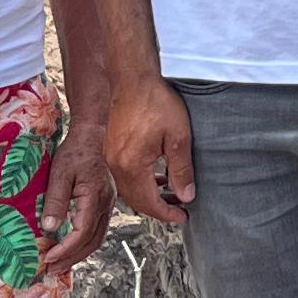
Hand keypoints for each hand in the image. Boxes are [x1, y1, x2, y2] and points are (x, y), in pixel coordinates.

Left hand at [39, 117, 116, 272]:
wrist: (92, 137)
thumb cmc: (74, 153)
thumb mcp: (59, 174)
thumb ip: (55, 201)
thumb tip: (48, 229)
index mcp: (95, 197)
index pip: (82, 232)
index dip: (65, 249)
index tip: (47, 258)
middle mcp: (106, 204)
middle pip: (92, 241)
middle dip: (71, 259)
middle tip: (51, 271)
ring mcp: (108, 204)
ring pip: (97, 238)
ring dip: (78, 254)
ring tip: (59, 265)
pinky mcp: (105, 203)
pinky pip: (97, 230)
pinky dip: (83, 244)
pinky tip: (71, 248)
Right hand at [104, 78, 194, 222]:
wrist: (133, 79)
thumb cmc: (157, 103)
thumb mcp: (179, 137)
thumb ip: (182, 170)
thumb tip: (186, 196)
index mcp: (131, 165)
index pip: (149, 202)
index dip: (167, 213)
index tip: (184, 217)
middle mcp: (115, 165)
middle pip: (135, 200)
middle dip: (157, 208)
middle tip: (179, 210)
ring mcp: (110, 156)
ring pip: (128, 189)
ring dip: (148, 196)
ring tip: (171, 196)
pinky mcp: (110, 148)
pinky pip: (124, 175)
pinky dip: (140, 183)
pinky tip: (156, 178)